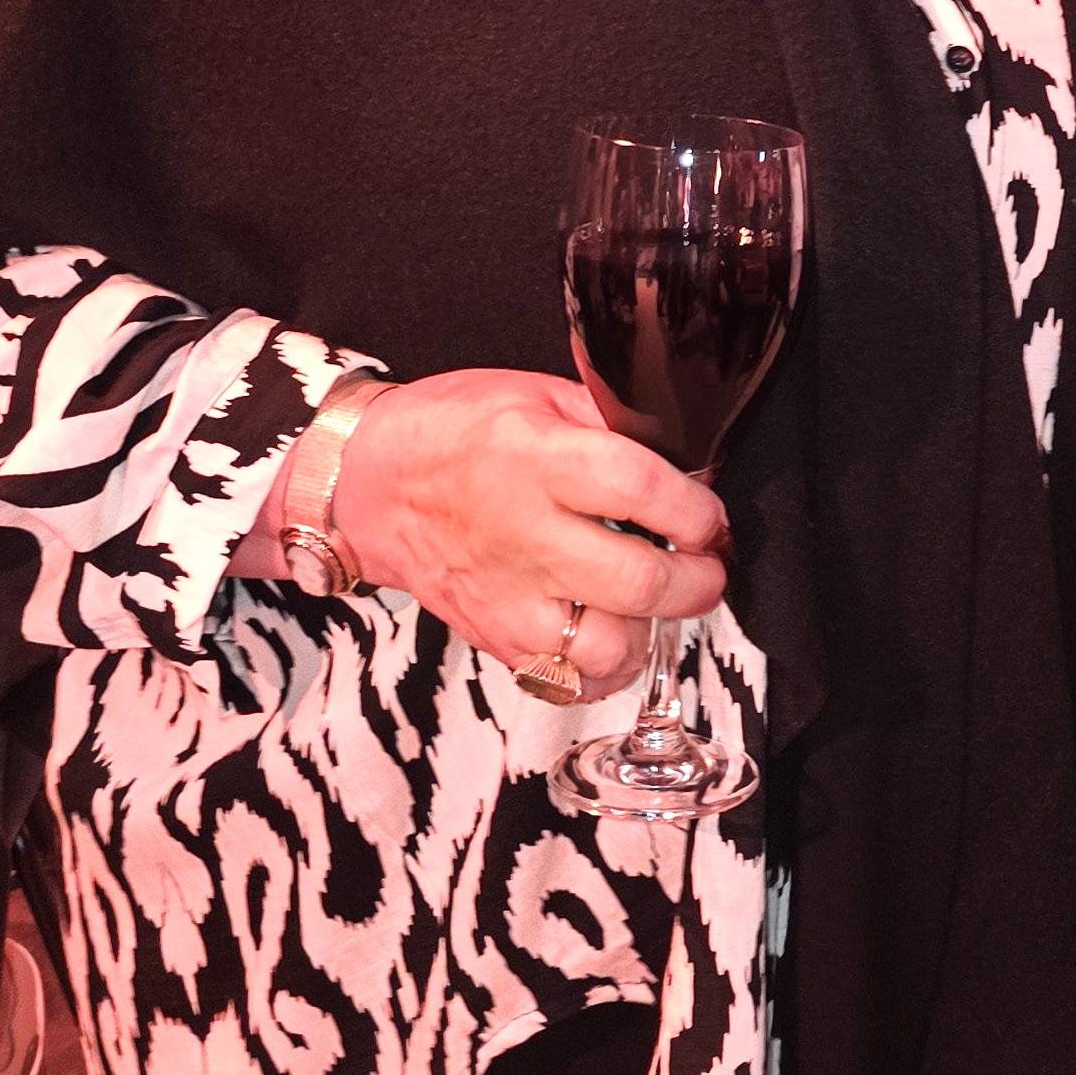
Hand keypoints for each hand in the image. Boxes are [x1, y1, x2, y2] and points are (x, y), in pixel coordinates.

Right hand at [251, 370, 726, 697]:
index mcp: (539, 458)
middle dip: (698, 581)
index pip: (643, 491)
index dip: (697, 510)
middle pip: (640, 582)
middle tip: (705, 565)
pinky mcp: (493, 637)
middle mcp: (525, 534)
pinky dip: (602, 670)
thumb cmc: (452, 431)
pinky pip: (566, 681)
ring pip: (608, 647)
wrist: (366, 484)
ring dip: (651, 631)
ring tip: (656, 604)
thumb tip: (686, 458)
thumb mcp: (535, 393)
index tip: (709, 514)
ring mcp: (507, 595)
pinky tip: (611, 634)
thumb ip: (610, 420)